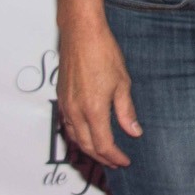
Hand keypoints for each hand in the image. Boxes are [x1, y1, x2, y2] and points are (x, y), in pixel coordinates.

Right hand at [56, 22, 140, 167]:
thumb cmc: (103, 53)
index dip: (114, 156)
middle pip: (87, 146)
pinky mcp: (61, 97)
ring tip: (103, 153)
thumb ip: (126, 111)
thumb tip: (134, 131)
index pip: (103, 144)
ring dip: (88, 148)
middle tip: (116, 161)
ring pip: (74, 137)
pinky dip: (77, 136)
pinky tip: (86, 134)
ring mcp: (65, 105)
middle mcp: (75, 111)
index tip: (125, 160)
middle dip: (102, 157)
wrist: (81, 33)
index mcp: (93, 110)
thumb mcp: (122, 82)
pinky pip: (67, 125)